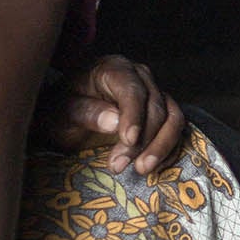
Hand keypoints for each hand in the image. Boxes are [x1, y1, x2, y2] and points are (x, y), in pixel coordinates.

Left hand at [34, 56, 185, 175]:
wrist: (67, 115)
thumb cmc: (63, 110)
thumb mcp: (63, 112)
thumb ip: (86, 112)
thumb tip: (115, 121)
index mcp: (113, 69)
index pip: (132, 90)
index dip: (134, 116)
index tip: (128, 140)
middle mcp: (139, 77)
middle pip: (155, 107)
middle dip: (142, 140)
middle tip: (119, 166)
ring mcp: (154, 94)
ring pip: (173, 118)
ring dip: (161, 147)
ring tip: (141, 170)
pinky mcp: (161, 113)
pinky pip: (176, 131)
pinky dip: (169, 150)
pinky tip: (153, 168)